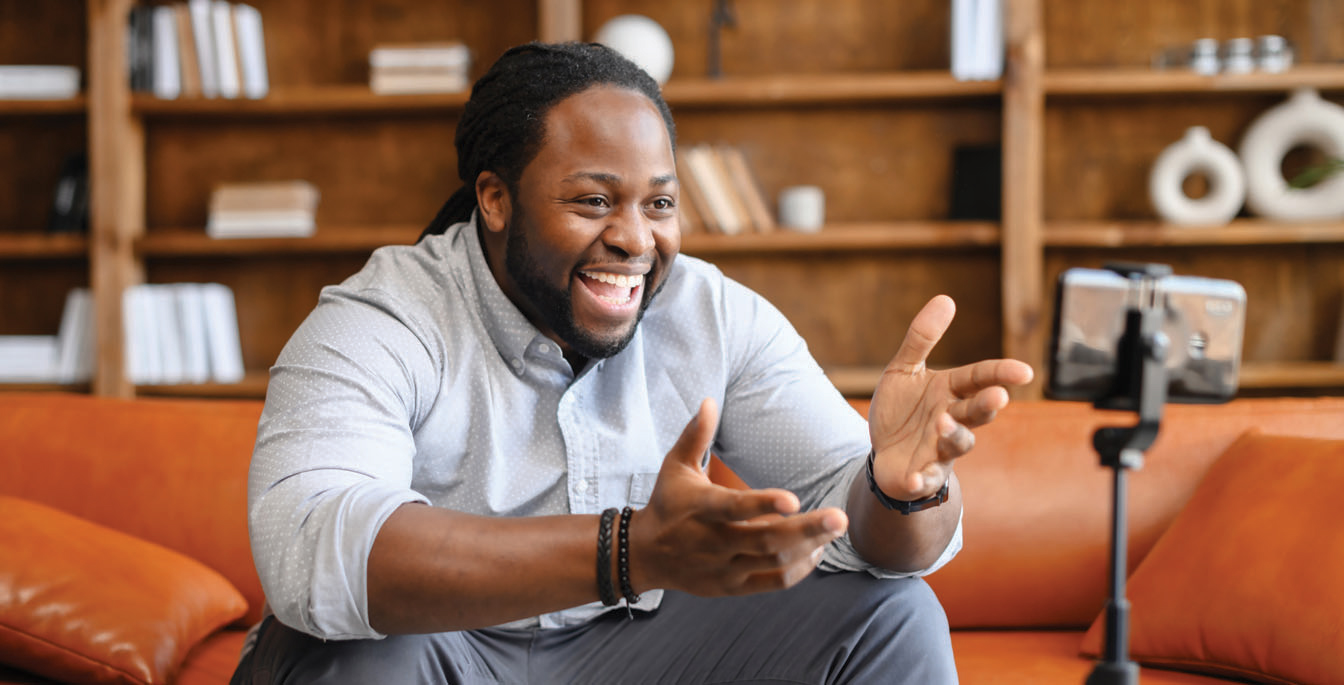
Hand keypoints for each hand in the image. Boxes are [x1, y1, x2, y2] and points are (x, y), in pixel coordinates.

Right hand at [630, 398, 848, 596]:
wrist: (645, 554)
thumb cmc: (667, 502)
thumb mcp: (674, 466)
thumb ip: (696, 435)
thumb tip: (709, 400)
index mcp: (700, 508)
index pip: (734, 508)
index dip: (764, 504)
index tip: (795, 499)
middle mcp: (713, 541)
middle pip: (766, 539)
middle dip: (807, 530)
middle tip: (841, 517)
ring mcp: (723, 566)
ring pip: (773, 561)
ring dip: (808, 547)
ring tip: (833, 529)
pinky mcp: (731, 586)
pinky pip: (772, 582)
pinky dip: (798, 569)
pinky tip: (815, 551)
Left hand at [868, 295, 1033, 500]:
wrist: (883, 454)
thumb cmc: (900, 410)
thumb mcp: (903, 370)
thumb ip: (921, 338)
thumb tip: (946, 298)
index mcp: (950, 391)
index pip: (980, 378)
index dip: (1000, 373)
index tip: (1023, 371)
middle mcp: (952, 419)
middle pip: (976, 411)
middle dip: (987, 405)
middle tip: (998, 397)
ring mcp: (941, 449)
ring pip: (958, 443)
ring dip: (953, 434)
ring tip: (942, 423)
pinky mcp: (923, 474)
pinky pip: (926, 478)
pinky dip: (921, 479)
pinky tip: (913, 477)